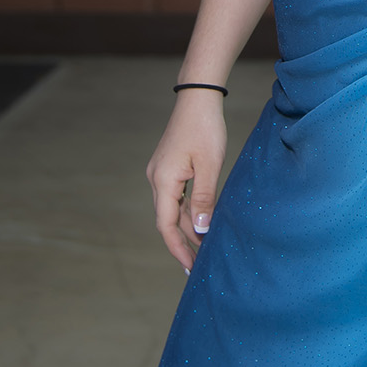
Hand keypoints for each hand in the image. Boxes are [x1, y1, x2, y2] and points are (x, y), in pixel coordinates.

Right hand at [145, 89, 227, 274]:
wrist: (198, 98)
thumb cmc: (205, 129)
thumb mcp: (209, 166)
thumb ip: (204, 199)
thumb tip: (200, 230)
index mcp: (163, 181)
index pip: (166, 225)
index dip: (178, 248)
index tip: (190, 267)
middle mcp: (157, 179)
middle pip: (168, 220)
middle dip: (183, 242)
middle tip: (199, 264)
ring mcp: (161, 172)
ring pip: (173, 208)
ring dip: (187, 227)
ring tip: (204, 247)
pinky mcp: (169, 167)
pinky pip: (177, 196)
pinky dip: (188, 211)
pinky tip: (201, 221)